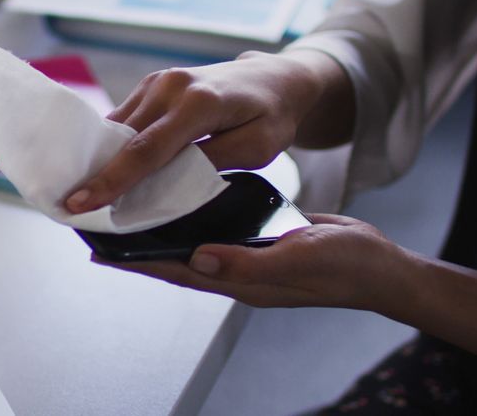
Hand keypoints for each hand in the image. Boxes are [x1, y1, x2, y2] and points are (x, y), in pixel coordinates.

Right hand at [65, 50, 329, 213]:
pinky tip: (104, 169)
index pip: (147, 150)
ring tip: (81, 193)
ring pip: (117, 128)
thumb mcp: (258, 148)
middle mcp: (171, 86)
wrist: (275, 78)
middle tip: (67, 207)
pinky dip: (113, 145)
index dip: (112, 180)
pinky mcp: (152, 84)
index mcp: (199, 103)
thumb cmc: (272, 116)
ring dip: (100, 160)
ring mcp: (158, 81)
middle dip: (95, 174)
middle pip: (123, 139)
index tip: (80, 203)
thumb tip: (167, 183)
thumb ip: (212, 162)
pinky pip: (125, 119)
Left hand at [94, 214, 409, 310]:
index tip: (96, 247)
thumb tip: (199, 259)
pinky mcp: (257, 237)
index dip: (133, 260)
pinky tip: (181, 193)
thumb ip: (248, 262)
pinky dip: (192, 213)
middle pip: (171, 257)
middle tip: (100, 219)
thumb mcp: (297, 260)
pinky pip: (214, 226)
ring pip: (190, 240)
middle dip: (135, 243)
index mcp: (237, 282)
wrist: (380, 264)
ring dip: (161, 226)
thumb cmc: (344, 268)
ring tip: (130, 203)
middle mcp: (233, 270)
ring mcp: (244, 255)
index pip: (171, 271)